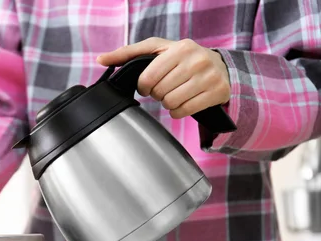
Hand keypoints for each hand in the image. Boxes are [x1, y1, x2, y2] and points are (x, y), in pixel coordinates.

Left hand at [97, 38, 229, 118]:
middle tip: (164, 88)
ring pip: (171, 103)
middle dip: (157, 94)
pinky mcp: (217, 92)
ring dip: (168, 103)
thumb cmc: (181, 59)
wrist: (220, 67)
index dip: (143, 86)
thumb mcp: (157, 50)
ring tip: (174, 94)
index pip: (148, 77)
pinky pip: (185, 111)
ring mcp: (208, 77)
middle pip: (159, 92)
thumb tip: (100, 59)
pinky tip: (183, 102)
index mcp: (180, 48)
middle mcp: (197, 60)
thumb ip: (127, 54)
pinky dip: (179, 111)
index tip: (147, 85)